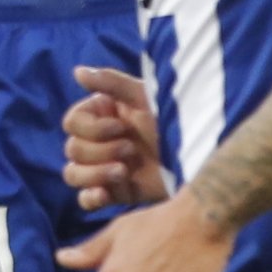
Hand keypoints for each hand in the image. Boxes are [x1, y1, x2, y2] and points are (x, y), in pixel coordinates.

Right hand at [63, 64, 168, 211]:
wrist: (200, 155)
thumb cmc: (175, 120)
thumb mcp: (144, 96)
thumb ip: (110, 82)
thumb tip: (78, 71)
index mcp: (102, 116)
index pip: (71, 123)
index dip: (91, 128)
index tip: (120, 127)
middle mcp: (99, 141)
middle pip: (72, 150)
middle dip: (100, 151)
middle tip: (131, 150)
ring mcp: (105, 168)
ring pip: (72, 174)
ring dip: (94, 174)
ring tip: (123, 173)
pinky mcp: (115, 192)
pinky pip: (85, 200)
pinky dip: (90, 197)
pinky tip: (105, 193)